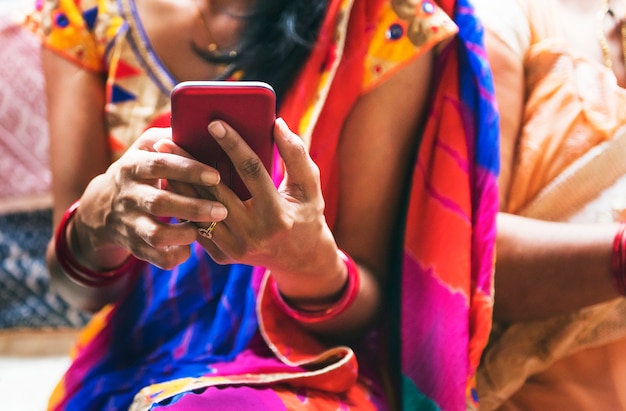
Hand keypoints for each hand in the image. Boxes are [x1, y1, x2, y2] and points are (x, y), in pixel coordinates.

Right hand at [75, 127, 226, 269]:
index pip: (161, 165)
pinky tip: (189, 248)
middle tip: (222, 210)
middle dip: (193, 207)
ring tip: (204, 229)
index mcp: (134, 166)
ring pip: (156, 234)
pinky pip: (155, 257)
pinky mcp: (134, 245)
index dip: (188, 170)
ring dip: (184, 234)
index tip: (216, 176)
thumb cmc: (139, 170)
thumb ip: (170, 136)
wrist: (101, 207)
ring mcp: (130, 222)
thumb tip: (201, 122)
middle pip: (160, 202)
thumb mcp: (146, 147)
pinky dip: (174, 256)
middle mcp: (129, 195)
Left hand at [158, 118, 346, 300]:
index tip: (214, 123)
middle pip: (215, 192)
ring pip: (199, 211)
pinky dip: (183, 205)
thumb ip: (296, 155)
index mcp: (278, 215)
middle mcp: (254, 235)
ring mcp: (236, 249)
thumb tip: (277, 124)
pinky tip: (170, 185)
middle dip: (189, 164)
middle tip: (167, 140)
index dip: (233, 145)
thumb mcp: (309, 187)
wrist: (299, 260)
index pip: (252, 171)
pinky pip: (198, 227)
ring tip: (161, 160)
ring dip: (179, 185)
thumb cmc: (306, 215)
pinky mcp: (223, 256)